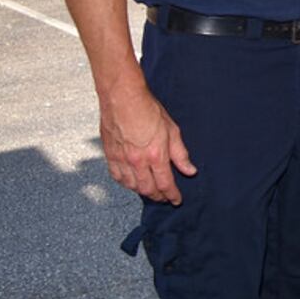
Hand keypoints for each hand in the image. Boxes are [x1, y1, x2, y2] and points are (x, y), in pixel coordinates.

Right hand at [100, 85, 197, 203]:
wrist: (122, 98)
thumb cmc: (148, 109)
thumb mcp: (172, 130)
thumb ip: (180, 154)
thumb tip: (189, 170)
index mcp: (156, 155)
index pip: (165, 184)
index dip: (172, 195)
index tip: (176, 200)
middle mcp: (137, 161)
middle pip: (147, 188)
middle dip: (158, 196)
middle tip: (164, 197)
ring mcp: (121, 159)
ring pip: (131, 185)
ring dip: (142, 191)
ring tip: (150, 191)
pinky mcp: (109, 155)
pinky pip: (117, 176)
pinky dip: (125, 183)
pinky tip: (131, 182)